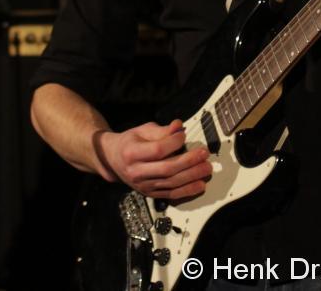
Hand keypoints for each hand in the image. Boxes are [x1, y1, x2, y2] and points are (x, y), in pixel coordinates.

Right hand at [95, 120, 211, 198]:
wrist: (114, 160)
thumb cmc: (130, 142)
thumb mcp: (142, 130)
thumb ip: (162, 130)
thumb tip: (179, 127)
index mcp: (132, 153)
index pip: (157, 150)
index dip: (173, 142)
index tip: (183, 136)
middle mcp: (137, 172)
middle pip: (167, 168)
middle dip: (189, 161)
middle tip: (203, 153)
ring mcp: (144, 185)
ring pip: (171, 183)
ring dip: (192, 176)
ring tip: (206, 168)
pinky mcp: (150, 193)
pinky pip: (171, 194)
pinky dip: (187, 191)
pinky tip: (200, 185)